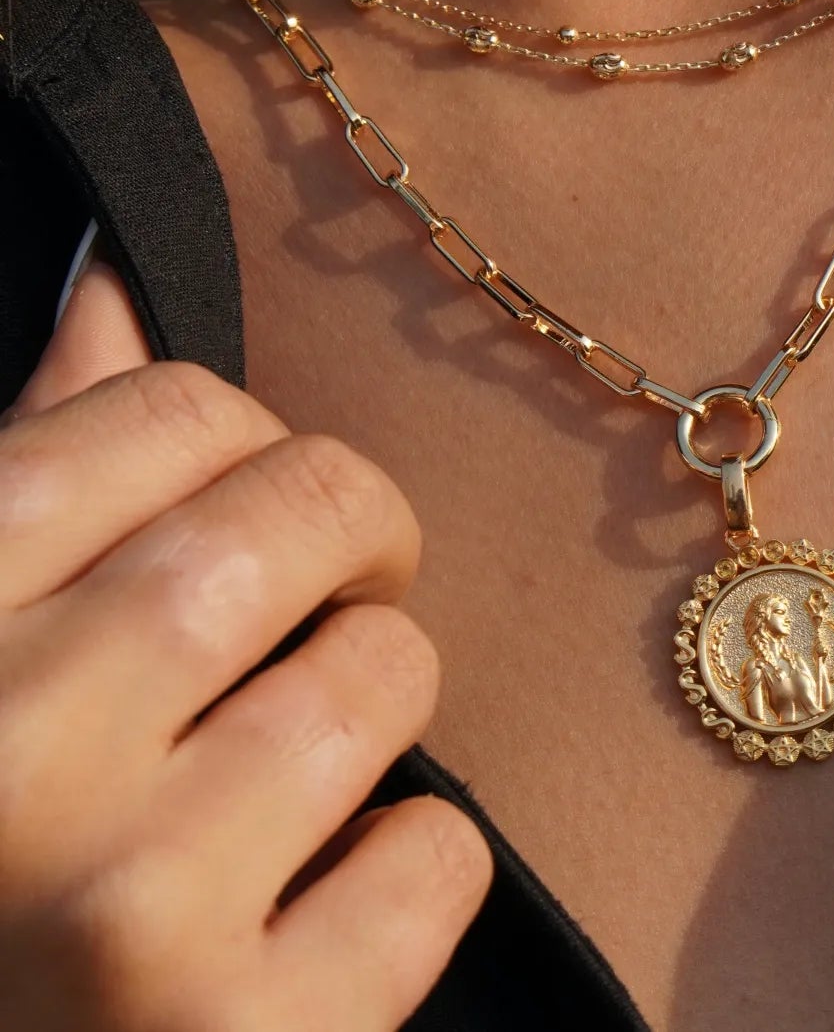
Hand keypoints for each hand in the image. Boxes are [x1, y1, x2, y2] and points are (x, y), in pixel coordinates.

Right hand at [0, 256, 492, 1029]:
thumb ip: (35, 475)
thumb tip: (110, 288)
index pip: (175, 409)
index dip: (246, 446)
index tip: (247, 503)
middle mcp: (13, 743)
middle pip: (303, 508)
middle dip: (353, 538)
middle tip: (333, 598)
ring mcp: (123, 903)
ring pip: (385, 673)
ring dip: (376, 700)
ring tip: (302, 761)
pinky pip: (434, 858)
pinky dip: (412, 864)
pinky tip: (317, 900)